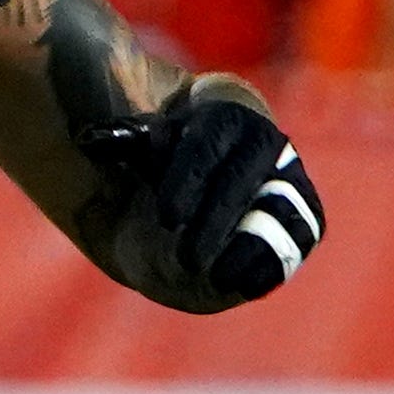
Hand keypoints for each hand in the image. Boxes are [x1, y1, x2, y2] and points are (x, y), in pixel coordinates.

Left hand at [82, 76, 323, 312]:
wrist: (199, 181)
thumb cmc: (164, 159)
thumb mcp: (138, 148)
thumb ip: (120, 143)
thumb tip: (89, 138)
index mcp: (225, 110)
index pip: (206, 144)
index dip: (188, 180)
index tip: (167, 217)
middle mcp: (265, 141)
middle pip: (242, 180)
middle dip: (214, 222)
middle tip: (185, 259)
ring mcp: (289, 179)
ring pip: (280, 209)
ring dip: (251, 245)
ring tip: (218, 277)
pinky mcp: (303, 216)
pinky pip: (300, 236)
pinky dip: (274, 261)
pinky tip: (243, 283)